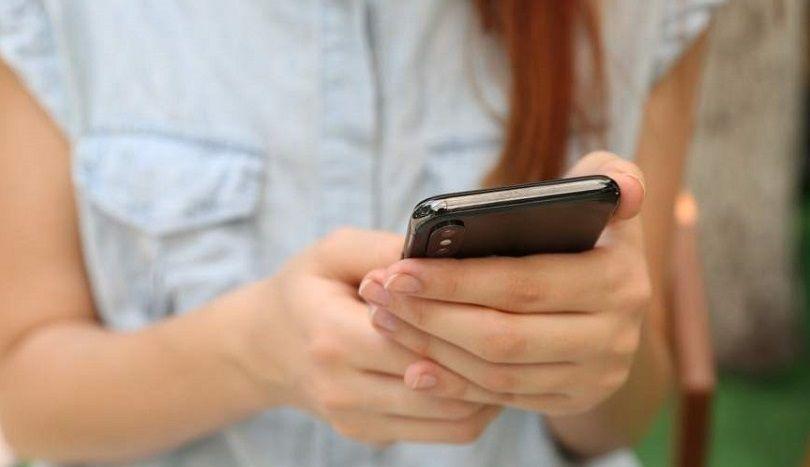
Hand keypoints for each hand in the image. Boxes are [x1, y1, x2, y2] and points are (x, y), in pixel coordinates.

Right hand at [235, 228, 500, 444]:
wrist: (267, 345)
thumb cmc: (307, 288)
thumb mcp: (334, 251)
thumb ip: (387, 250)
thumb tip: (448, 255)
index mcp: (332, 336)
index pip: (417, 338)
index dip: (463, 320)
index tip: (501, 296)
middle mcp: (342, 388)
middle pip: (441, 383)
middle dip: (487, 355)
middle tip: (523, 325)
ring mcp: (356, 420)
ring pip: (452, 417)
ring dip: (490, 387)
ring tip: (512, 351)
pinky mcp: (371, 435)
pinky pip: (443, 432)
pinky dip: (474, 406)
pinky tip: (485, 373)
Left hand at [358, 152, 651, 415]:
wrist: (612, 300)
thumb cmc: (589, 233)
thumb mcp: (604, 197)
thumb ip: (610, 174)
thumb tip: (624, 190)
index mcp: (618, 280)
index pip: (522, 284)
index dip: (455, 280)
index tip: (398, 269)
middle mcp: (614, 336)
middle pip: (502, 336)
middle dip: (430, 316)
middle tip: (379, 294)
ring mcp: (596, 376)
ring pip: (497, 372)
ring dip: (432, 348)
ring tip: (386, 319)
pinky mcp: (573, 400)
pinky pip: (503, 398)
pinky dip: (454, 383)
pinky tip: (414, 365)